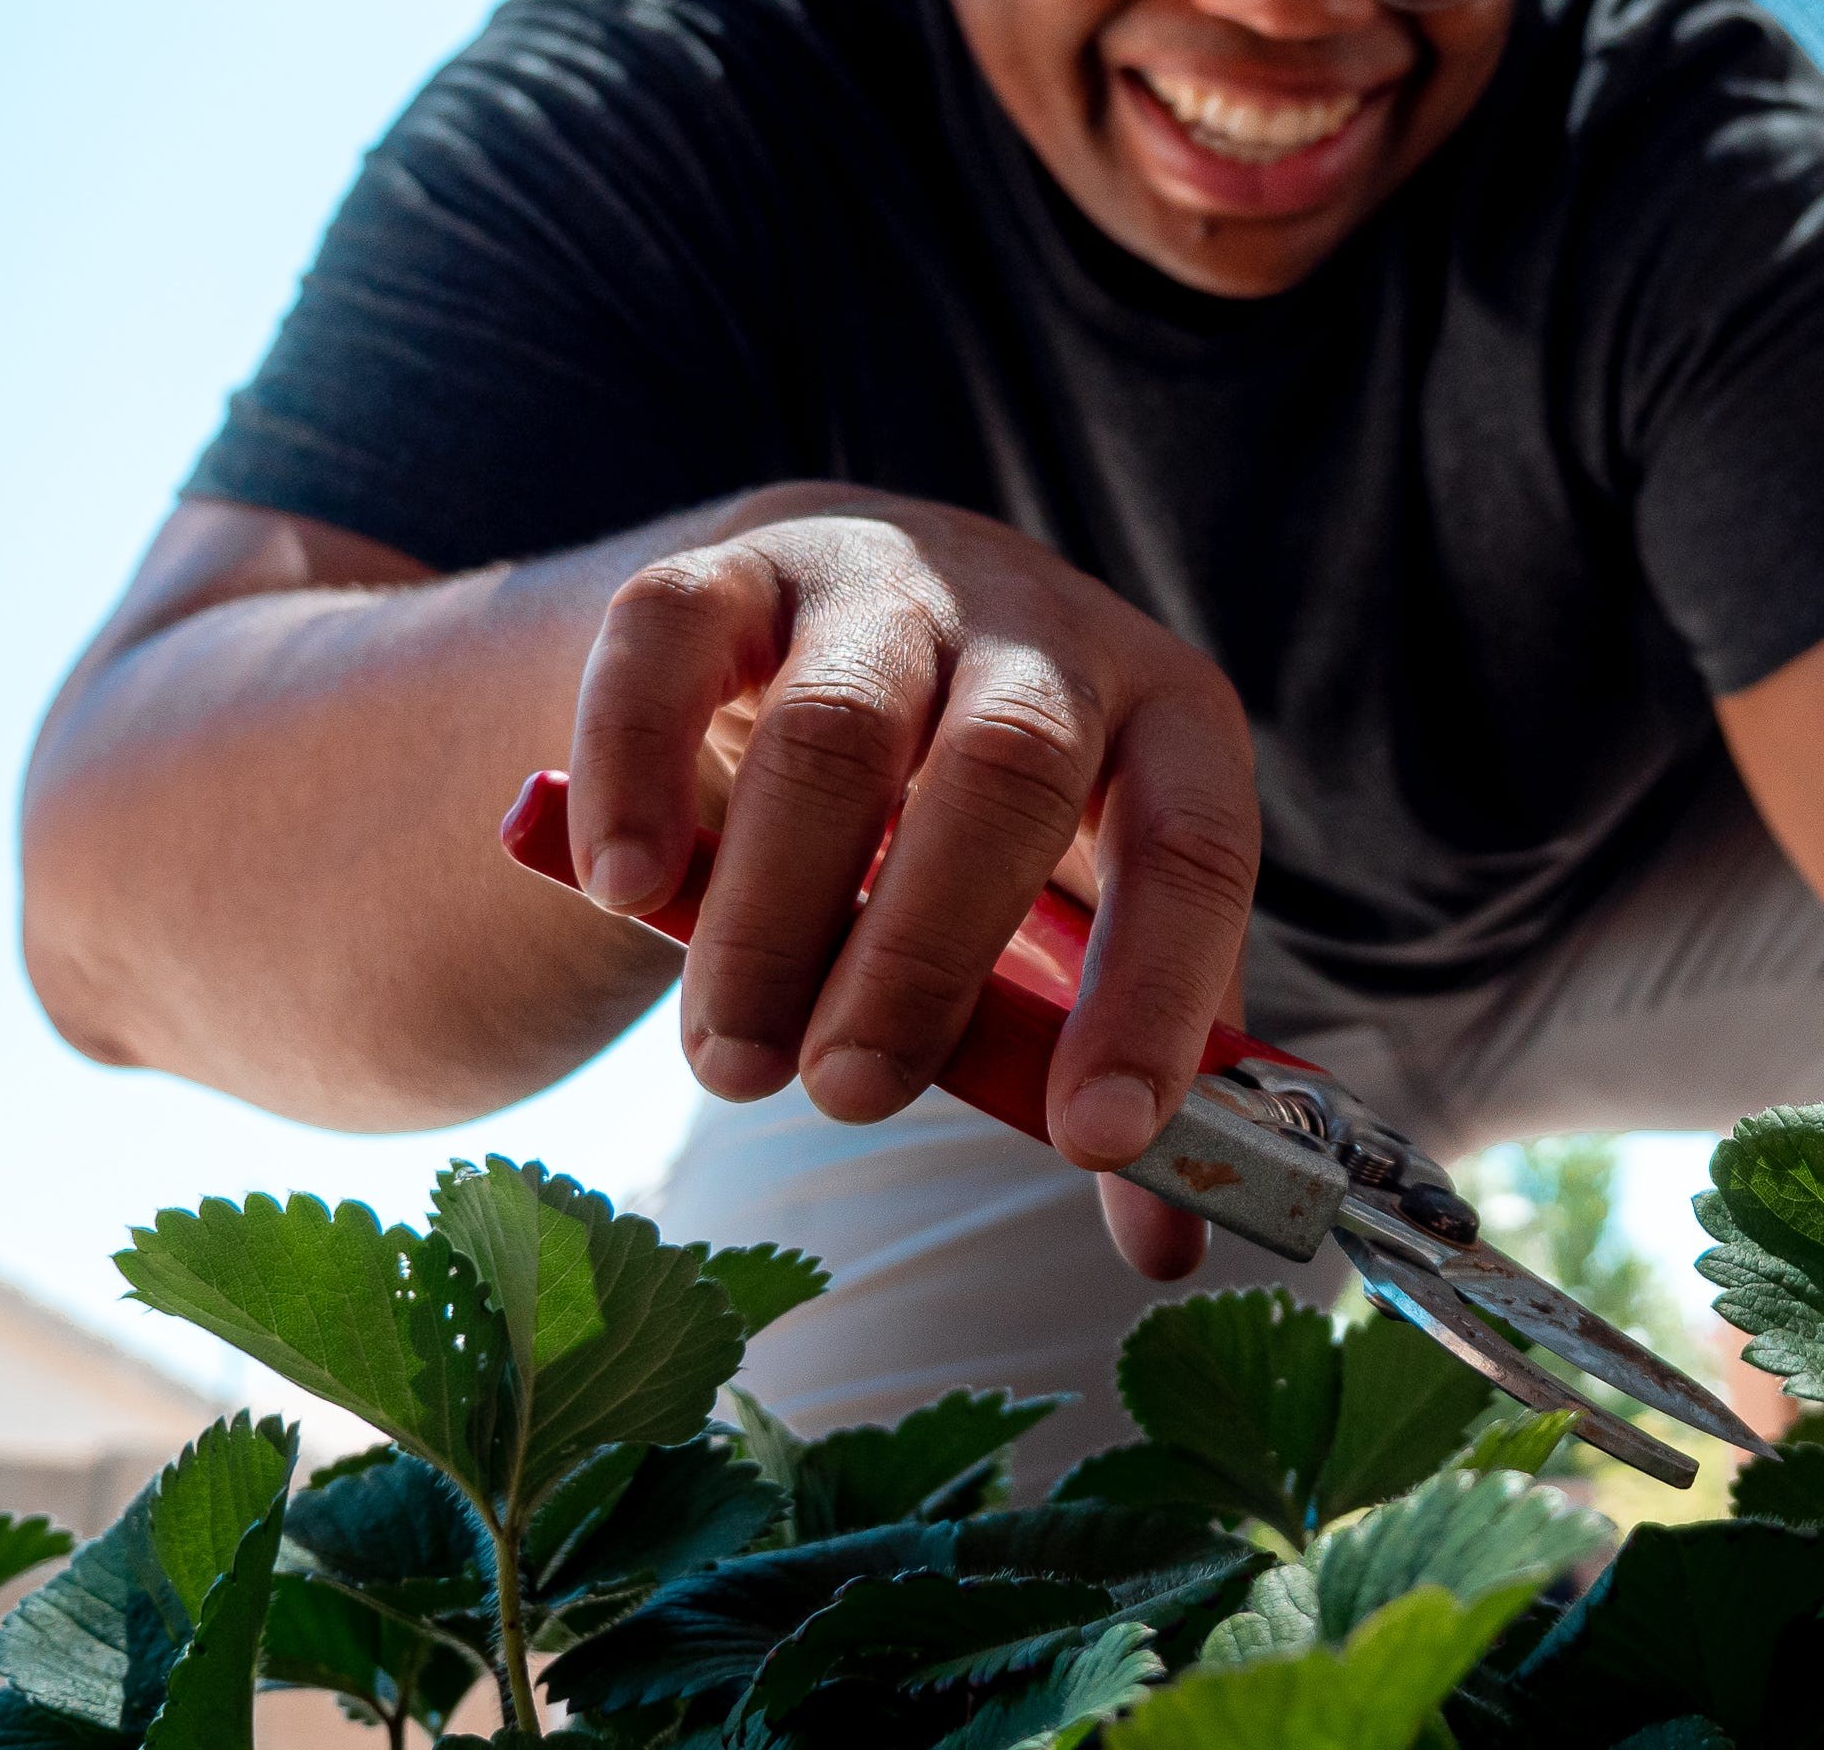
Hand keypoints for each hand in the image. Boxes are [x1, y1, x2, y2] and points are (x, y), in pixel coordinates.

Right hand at [560, 487, 1256, 1277]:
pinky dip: (639, 769)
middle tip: (851, 1095)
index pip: (1195, 850)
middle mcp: (1039, 631)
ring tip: (736, 1061)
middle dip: (926, 951)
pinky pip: (673, 643)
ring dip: (776, 913)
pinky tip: (628, 892)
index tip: (1099, 1140)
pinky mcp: (727, 573)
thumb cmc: (987, 814)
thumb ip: (1118, 1057)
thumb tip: (1169, 1250)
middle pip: (1006, 770)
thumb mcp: (1077, 915)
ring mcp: (880, 586)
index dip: (1155, 995)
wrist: (838, 620)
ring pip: (835, 728)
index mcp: (1167, 720)